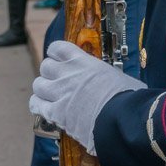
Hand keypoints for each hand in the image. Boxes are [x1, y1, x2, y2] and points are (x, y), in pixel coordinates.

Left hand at [28, 41, 145, 154]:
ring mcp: (60, 93)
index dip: (56, 55)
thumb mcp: (118, 76)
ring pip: (38, 85)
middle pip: (45, 66)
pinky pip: (36, 105)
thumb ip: (107, 76)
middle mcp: (68, 74)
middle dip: (50, 74)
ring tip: (51, 97)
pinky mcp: (56, 113)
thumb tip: (113, 81)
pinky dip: (38, 107)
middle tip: (58, 83)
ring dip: (43, 90)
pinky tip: (45, 110)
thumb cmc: (128, 97)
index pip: (58, 48)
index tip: (59, 61)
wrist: (123, 117)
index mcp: (83, 61)